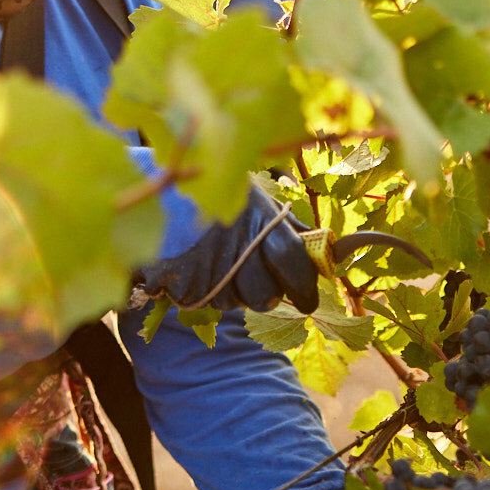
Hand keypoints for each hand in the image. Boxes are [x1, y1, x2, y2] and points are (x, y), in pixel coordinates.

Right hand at [135, 188, 318, 312]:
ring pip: (233, 302)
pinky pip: (205, 302)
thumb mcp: (258, 200)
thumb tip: (332, 248)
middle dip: (266, 296)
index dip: (304, 289)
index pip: (293, 263)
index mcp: (261, 220)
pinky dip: (206, 291)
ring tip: (223, 265)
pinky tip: (201, 268)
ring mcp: (208, 264)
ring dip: (233, 292)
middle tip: (260, 282)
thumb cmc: (217, 193)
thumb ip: (292, 227)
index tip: (306, 300)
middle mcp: (237, 243)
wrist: (157, 187)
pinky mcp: (181, 280)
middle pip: (263, 295)